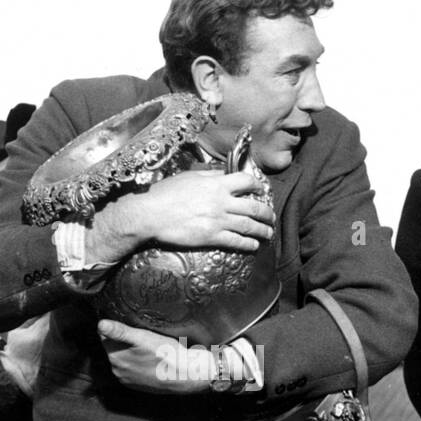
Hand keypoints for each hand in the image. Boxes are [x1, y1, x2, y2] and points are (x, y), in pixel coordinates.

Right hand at [90, 170, 273, 263]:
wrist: (150, 214)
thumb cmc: (165, 193)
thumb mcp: (189, 177)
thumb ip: (210, 176)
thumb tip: (224, 175)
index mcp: (217, 184)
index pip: (247, 181)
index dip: (257, 186)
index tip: (261, 191)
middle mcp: (222, 202)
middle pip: (254, 206)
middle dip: (267, 213)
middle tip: (271, 217)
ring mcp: (218, 220)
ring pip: (249, 226)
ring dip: (262, 230)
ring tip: (268, 233)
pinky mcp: (211, 237)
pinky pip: (236, 241)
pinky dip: (248, 244)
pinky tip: (254, 246)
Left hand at [98, 320, 213, 393]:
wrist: (185, 375)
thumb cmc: (164, 354)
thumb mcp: (142, 337)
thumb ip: (119, 331)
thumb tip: (100, 324)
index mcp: (114, 356)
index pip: (106, 336)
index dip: (117, 329)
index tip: (131, 326)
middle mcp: (116, 370)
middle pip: (114, 348)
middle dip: (124, 341)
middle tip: (142, 337)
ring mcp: (126, 379)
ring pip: (124, 359)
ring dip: (131, 353)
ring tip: (148, 348)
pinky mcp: (137, 386)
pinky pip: (132, 370)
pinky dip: (138, 364)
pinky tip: (150, 360)